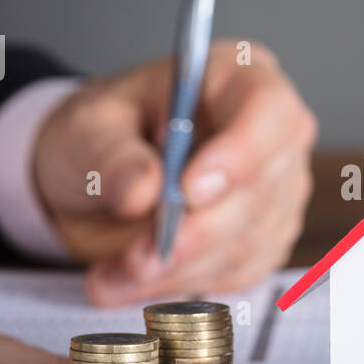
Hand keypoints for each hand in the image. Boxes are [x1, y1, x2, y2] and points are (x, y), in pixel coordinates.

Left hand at [33, 39, 316, 304]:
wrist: (95, 175)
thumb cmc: (102, 132)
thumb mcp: (87, 128)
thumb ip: (112, 155)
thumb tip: (143, 190)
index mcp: (238, 77)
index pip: (268, 111)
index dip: (240, 154)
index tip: (190, 191)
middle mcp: (273, 134)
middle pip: (261, 189)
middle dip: (197, 232)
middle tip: (138, 257)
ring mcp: (277, 190)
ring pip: (246, 242)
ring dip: (178, 268)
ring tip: (115, 273)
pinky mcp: (264, 239)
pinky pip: (234, 274)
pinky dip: (178, 286)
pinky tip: (129, 280)